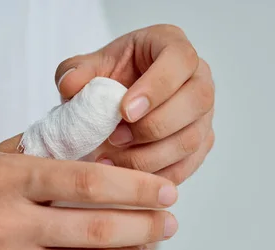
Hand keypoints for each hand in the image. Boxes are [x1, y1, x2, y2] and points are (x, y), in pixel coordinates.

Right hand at [0, 149, 178, 249]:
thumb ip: (48, 149)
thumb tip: (108, 147)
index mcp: (8, 179)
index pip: (89, 181)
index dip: (138, 187)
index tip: (167, 190)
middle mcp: (8, 223)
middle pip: (100, 228)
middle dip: (148, 225)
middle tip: (169, 222)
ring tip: (149, 248)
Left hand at [55, 24, 214, 184]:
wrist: (120, 101)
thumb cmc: (112, 77)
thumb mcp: (91, 67)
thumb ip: (77, 71)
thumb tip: (70, 85)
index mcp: (173, 46)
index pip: (180, 61)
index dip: (155, 88)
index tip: (124, 111)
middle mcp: (199, 77)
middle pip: (196, 102)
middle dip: (153, 127)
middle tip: (115, 138)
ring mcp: (204, 113)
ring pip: (192, 139)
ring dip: (151, 156)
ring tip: (114, 159)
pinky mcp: (201, 143)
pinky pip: (188, 166)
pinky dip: (157, 175)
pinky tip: (128, 178)